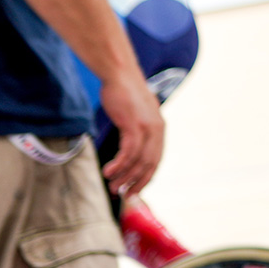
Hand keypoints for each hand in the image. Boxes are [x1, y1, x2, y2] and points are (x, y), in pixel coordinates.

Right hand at [97, 69, 164, 195]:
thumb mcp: (137, 114)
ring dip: (125, 176)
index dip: (146, 177)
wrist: (120, 74)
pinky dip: (119, 165)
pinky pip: (128, 152)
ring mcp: (147, 127)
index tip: (135, 189)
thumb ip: (138, 130)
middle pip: (150, 164)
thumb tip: (131, 146)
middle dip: (136, 181)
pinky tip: (108, 172)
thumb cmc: (125, 93)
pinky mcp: (134, 125)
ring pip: (138, 161)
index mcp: (160, 129)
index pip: (156, 160)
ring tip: (113, 186)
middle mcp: (157, 130)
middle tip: (122, 193)